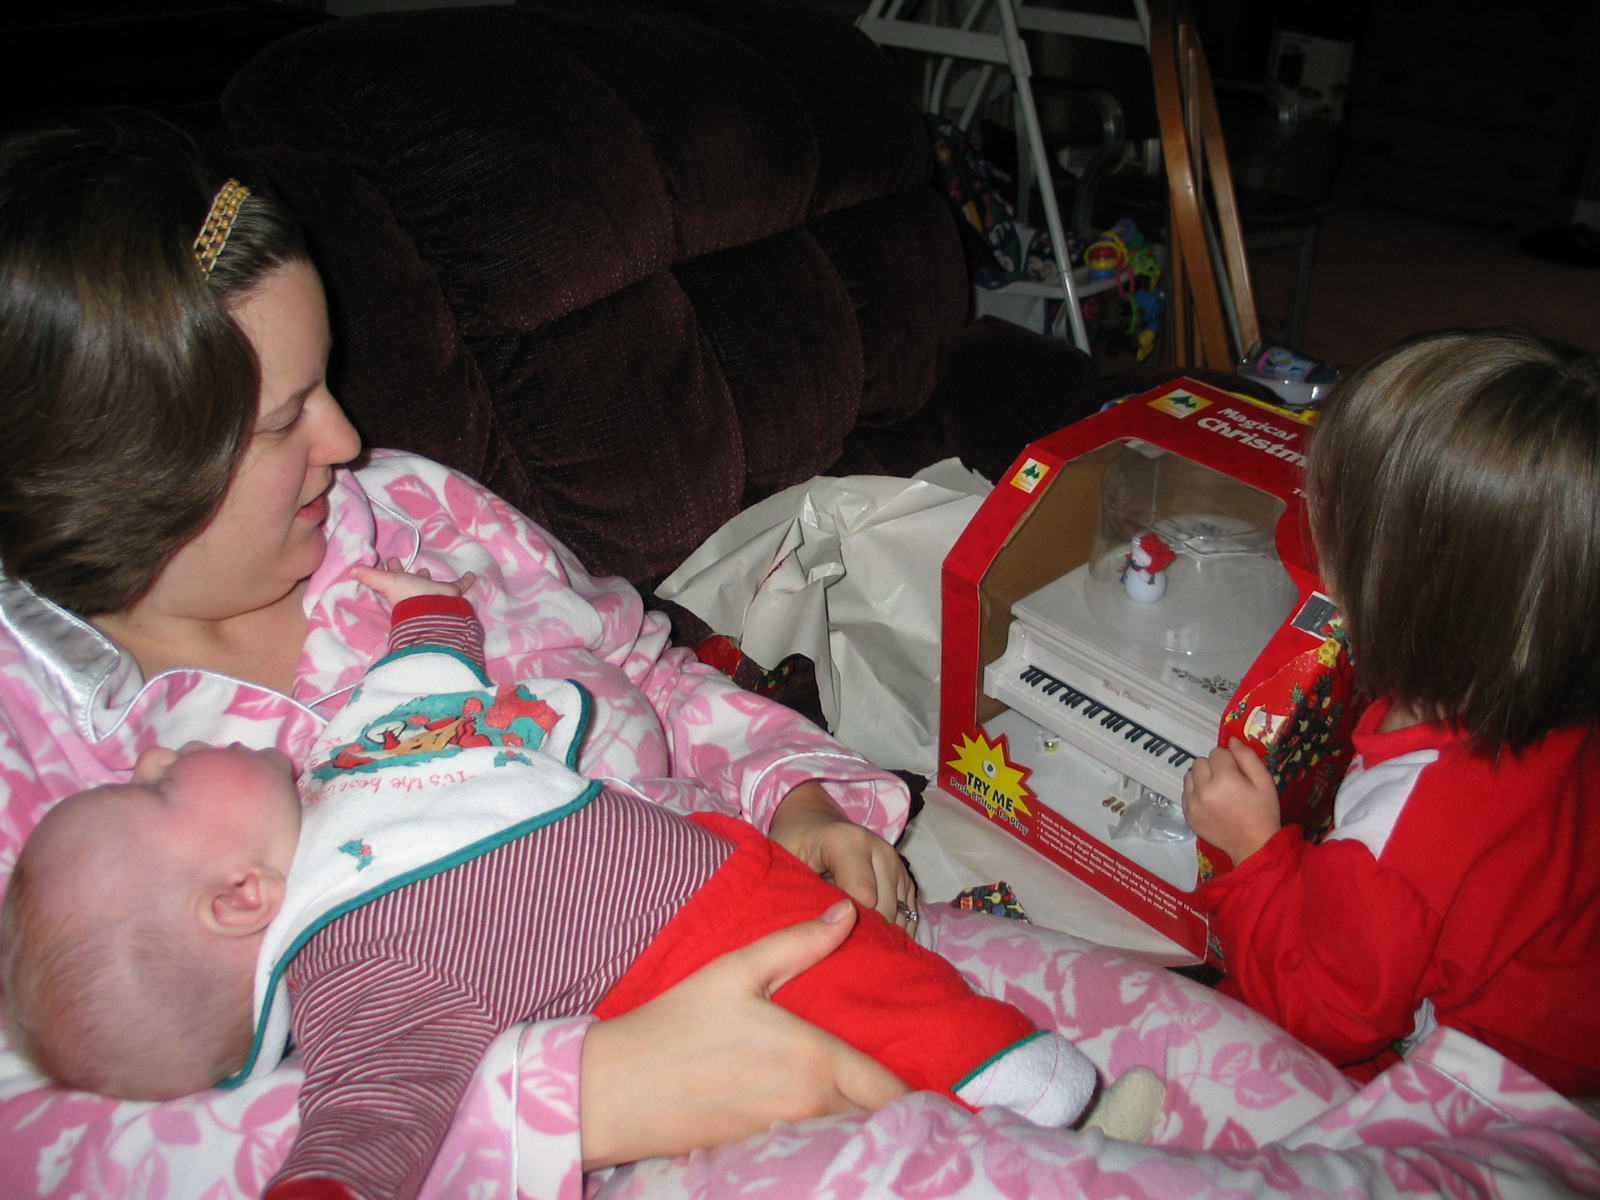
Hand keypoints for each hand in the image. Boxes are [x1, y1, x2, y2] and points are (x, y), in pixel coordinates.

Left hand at [349, 557, 476, 604]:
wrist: (432, 609)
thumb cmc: (408, 595)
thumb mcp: (385, 582)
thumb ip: (369, 576)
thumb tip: (348, 570)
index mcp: (399, 589)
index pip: (390, 577)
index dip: (387, 569)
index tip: (385, 560)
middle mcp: (414, 591)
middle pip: (407, 580)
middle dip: (404, 572)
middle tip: (400, 561)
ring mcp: (432, 593)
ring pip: (428, 583)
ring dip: (426, 577)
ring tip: (426, 569)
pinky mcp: (449, 594)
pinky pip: (459, 586)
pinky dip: (466, 581)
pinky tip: (472, 575)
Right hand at [579, 900, 908, 1168]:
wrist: (615, 1089)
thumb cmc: (677, 1022)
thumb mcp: (737, 970)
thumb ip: (799, 944)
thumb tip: (847, 912)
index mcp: (813, 1060)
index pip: (890, 1091)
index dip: (917, 1091)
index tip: (937, 1082)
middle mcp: (809, 1107)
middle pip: (876, 1119)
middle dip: (894, 1107)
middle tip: (905, 1087)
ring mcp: (785, 1137)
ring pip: (847, 1136)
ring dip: (863, 1122)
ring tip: (872, 1102)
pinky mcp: (761, 1155)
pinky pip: (815, 1148)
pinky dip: (830, 1136)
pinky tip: (824, 1118)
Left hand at [768, 781, 917, 931]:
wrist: (813, 824)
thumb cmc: (793, 845)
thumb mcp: (783, 863)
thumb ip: (798, 891)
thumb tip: (823, 932)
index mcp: (848, 842)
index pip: (863, 896)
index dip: (845, 925)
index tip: (825, 938)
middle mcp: (879, 850)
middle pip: (885, 910)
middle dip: (862, 934)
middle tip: (836, 945)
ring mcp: (897, 863)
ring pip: (900, 916)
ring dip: (879, 935)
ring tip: (851, 942)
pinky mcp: (905, 878)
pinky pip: (908, 915)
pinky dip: (892, 932)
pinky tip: (870, 938)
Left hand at [1181, 738, 1281, 863]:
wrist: (1254, 845)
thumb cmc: (1263, 812)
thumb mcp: (1264, 781)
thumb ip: (1248, 757)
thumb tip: (1232, 741)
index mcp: (1224, 779)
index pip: (1217, 753)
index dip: (1229, 759)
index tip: (1238, 772)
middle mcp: (1203, 789)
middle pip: (1200, 762)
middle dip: (1214, 767)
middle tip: (1228, 781)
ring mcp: (1192, 803)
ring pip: (1190, 776)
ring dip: (1202, 778)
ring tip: (1218, 791)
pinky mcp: (1188, 815)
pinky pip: (1185, 792)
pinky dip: (1196, 793)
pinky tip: (1211, 802)